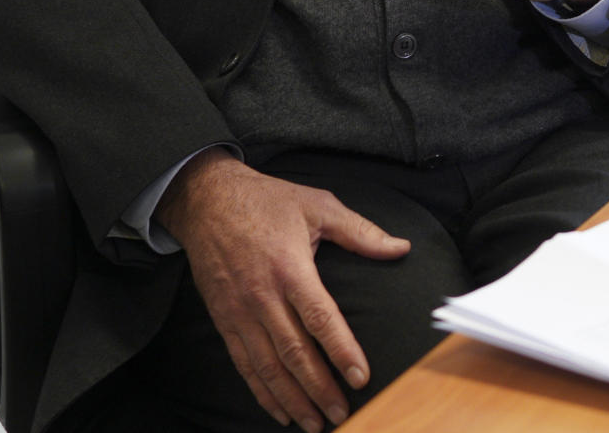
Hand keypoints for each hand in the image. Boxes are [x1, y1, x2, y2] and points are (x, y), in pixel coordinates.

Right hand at [155, 149, 409, 431]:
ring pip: (268, 366)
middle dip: (320, 388)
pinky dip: (262, 392)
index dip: (341, 350)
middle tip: (343, 414)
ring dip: (293, 399)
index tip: (362, 377)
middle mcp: (262, 294)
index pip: (319, 318)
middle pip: (294, 352)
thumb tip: (401, 247)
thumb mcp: (316, 205)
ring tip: (316, 423)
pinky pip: (243, 364)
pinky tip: (280, 410)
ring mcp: (240, 310)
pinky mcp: (224, 319)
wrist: (207, 199)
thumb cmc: (267, 200)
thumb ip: (359, 231)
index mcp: (289, 266)